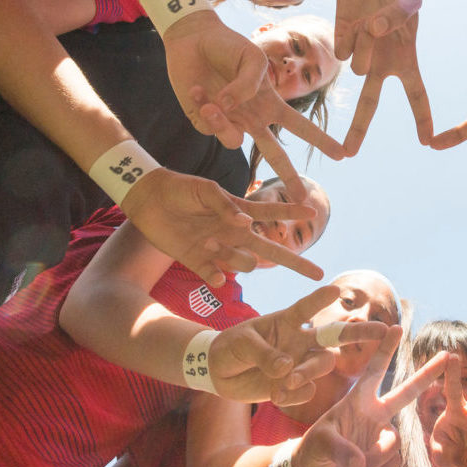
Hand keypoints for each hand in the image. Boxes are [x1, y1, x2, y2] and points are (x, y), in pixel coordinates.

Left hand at [121, 168, 323, 286]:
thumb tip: (246, 224)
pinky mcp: (198, 262)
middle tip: (318, 274)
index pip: (272, 213)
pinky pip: (216, 277)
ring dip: (231, 257)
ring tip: (206, 240)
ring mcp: (217, 249)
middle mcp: (233, 233)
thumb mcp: (205, 190)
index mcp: (238, 212)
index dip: (292, 212)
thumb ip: (226, 206)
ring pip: (242, 264)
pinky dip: (217, 277)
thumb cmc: (180, 189)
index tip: (314, 212)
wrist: (149, 200)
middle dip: (294, 261)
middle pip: (270, 250)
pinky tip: (211, 270)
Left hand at [162, 11, 344, 199]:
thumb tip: (232, 109)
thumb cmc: (229, 46)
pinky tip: (197, 89)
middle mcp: (252, 118)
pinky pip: (208, 125)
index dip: (321, 140)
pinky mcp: (204, 122)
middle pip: (275, 154)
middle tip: (303, 199)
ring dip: (224, 124)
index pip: (300, 126)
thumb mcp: (252, 58)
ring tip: (212, 102)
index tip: (343, 155)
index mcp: (270, 103)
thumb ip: (249, 84)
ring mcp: (229, 122)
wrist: (194, 39)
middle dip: (290, 176)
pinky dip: (203, 106)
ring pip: (233, 141)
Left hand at [210, 284, 390, 404]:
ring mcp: (300, 362)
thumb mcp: (242, 345)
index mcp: (286, 321)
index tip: (336, 291)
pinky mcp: (295, 385)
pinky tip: (275, 395)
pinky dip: (295, 394)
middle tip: (383, 330)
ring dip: (308, 374)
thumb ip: (264, 354)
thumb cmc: (231, 348)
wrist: (219, 373)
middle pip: (335, 336)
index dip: (321, 299)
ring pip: (322, 364)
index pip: (307, 308)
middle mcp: (299, 340)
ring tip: (285, 384)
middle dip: (360, 332)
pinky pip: (307, 390)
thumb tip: (287, 368)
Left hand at [293, 327, 448, 466]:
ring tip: (350, 466)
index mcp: (358, 401)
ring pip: (394, 445)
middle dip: (427, 374)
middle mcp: (376, 414)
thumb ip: (339, 451)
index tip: (396, 327)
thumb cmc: (313, 451)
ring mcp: (383, 435)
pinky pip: (392, 464)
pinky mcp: (388, 456)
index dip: (385, 350)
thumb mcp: (319, 446)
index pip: (374, 371)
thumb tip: (360, 464)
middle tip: (448, 354)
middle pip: (407, 392)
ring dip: (372, 459)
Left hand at [341, 14, 432, 153]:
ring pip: (359, 67)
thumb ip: (395, 15)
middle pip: (369, 101)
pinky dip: (350, 35)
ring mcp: (358, 49)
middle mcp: (380, 59)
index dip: (422, 117)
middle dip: (359, 128)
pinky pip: (342, 48)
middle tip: (349, 154)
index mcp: (405, 56)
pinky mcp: (340, 34)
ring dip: (369, 47)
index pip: (416, 92)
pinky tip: (355, 19)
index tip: (427, 142)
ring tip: (375, 20)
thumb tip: (372, 31)